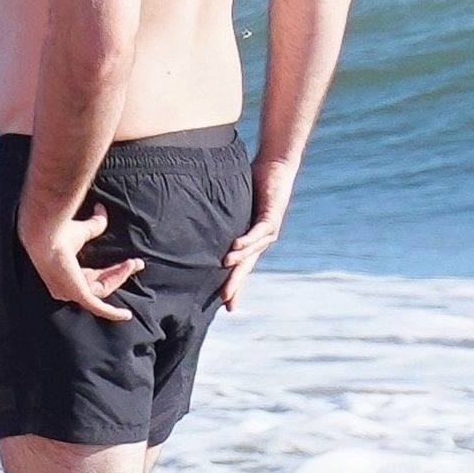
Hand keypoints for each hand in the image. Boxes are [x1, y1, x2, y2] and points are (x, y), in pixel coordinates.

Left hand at [19, 203, 143, 320]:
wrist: (47, 233)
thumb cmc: (57, 231)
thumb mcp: (82, 230)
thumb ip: (94, 223)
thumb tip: (101, 208)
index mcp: (65, 273)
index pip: (93, 275)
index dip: (112, 270)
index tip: (129, 261)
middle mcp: (66, 286)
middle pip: (100, 284)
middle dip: (120, 274)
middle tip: (137, 263)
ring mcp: (71, 292)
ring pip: (102, 290)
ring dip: (120, 277)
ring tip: (134, 264)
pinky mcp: (78, 294)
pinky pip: (99, 308)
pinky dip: (113, 313)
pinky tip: (126, 315)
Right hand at [222, 157, 296, 311]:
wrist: (276, 166)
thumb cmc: (253, 183)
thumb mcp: (234, 205)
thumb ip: (221, 217)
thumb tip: (197, 222)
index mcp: (251, 241)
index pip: (241, 267)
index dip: (234, 286)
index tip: (226, 306)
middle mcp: (260, 240)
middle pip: (246, 266)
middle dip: (236, 283)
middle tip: (226, 300)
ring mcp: (267, 230)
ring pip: (251, 251)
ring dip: (238, 259)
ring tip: (224, 267)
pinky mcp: (271, 216)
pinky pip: (257, 230)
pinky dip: (247, 239)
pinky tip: (235, 245)